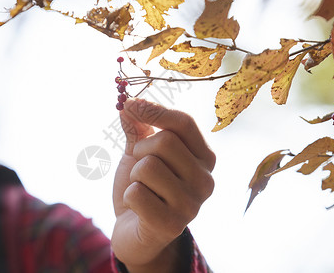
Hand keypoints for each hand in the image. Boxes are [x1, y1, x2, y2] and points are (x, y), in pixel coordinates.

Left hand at [111, 98, 214, 272]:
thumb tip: (128, 102)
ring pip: (148, 167)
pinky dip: (128, 197)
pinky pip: (136, 193)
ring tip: (141, 189)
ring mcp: (191, 205)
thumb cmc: (143, 187)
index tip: (129, 105)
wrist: (135, 231)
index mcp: (203, 158)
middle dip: (140, 150)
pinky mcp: (172, 225)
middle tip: (139, 167)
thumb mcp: (141, 153)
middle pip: (165, 142)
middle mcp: (205, 181)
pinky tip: (137, 208)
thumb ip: (138, 128)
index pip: (184, 122)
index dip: (154, 109)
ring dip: (134, 176)